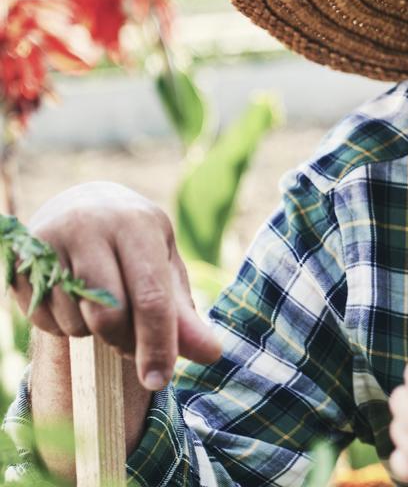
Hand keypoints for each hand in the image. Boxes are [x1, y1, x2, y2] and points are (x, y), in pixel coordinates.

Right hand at [13, 182, 221, 389]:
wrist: (82, 206)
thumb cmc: (135, 245)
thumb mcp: (166, 267)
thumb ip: (184, 313)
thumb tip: (210, 354)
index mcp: (135, 223)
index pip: (150, 296)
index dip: (158, 344)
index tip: (159, 380)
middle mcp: (88, 226)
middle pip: (109, 315)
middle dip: (126, 343)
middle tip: (132, 343)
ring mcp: (47, 242)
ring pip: (75, 322)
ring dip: (94, 335)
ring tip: (102, 306)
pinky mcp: (18, 263)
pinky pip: (43, 321)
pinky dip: (64, 327)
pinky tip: (73, 303)